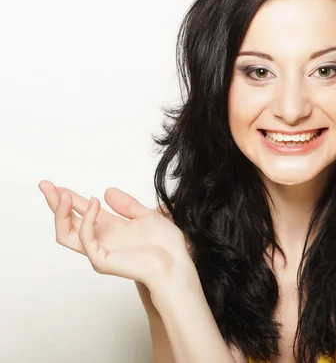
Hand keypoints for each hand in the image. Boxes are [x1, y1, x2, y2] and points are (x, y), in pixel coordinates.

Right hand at [39, 181, 193, 290]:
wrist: (176, 263)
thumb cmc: (165, 245)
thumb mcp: (146, 216)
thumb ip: (127, 205)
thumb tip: (106, 191)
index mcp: (111, 229)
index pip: (83, 212)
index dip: (70, 199)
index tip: (57, 186)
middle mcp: (102, 240)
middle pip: (68, 223)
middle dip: (55, 204)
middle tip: (45, 185)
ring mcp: (99, 251)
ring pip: (66, 234)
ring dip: (61, 213)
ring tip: (63, 194)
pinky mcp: (102, 261)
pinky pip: (85, 240)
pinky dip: (86, 221)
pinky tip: (93, 204)